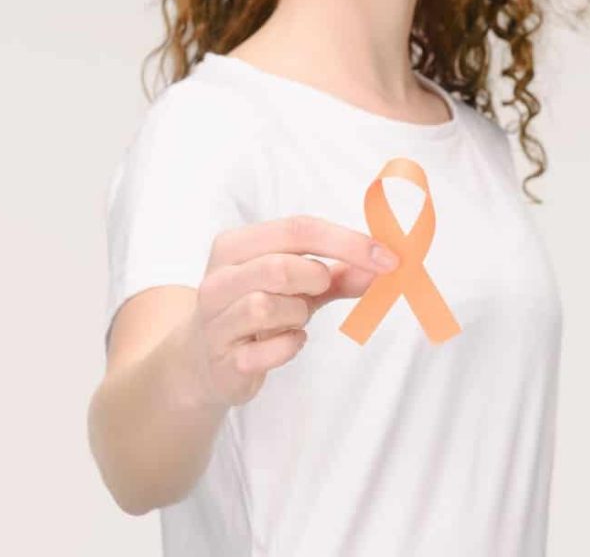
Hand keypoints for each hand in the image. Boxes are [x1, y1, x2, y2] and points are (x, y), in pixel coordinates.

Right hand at [175, 214, 399, 407]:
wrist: (202, 359)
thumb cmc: (253, 310)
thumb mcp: (294, 286)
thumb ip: (336, 275)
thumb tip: (380, 267)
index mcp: (236, 246)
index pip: (297, 229)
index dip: (347, 242)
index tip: (386, 258)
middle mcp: (219, 278)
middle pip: (280, 267)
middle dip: (315, 280)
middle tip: (320, 291)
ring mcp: (216, 320)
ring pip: (267, 307)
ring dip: (298, 316)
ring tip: (294, 320)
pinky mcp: (224, 360)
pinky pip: (268, 350)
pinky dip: (290, 346)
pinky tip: (287, 342)